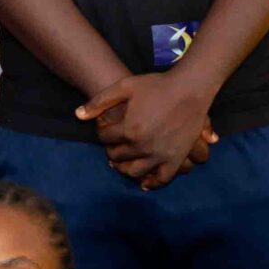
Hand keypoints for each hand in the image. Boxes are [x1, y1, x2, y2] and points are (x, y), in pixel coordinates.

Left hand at [75, 71, 216, 188]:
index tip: (105, 129)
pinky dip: (152, 183)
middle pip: (117, 156)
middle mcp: (142, 146)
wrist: (190, 88)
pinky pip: (162, 178)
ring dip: (125, 169)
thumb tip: (78, 115)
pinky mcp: (176, 159)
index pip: (105, 138)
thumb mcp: (124, 86)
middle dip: (112, 150)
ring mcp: (160, 155)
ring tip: (123, 163)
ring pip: (135, 171)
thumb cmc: (157, 84)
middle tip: (113, 146)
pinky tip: (145, 183)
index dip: (102, 132)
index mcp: (128, 130)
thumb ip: (99, 101)